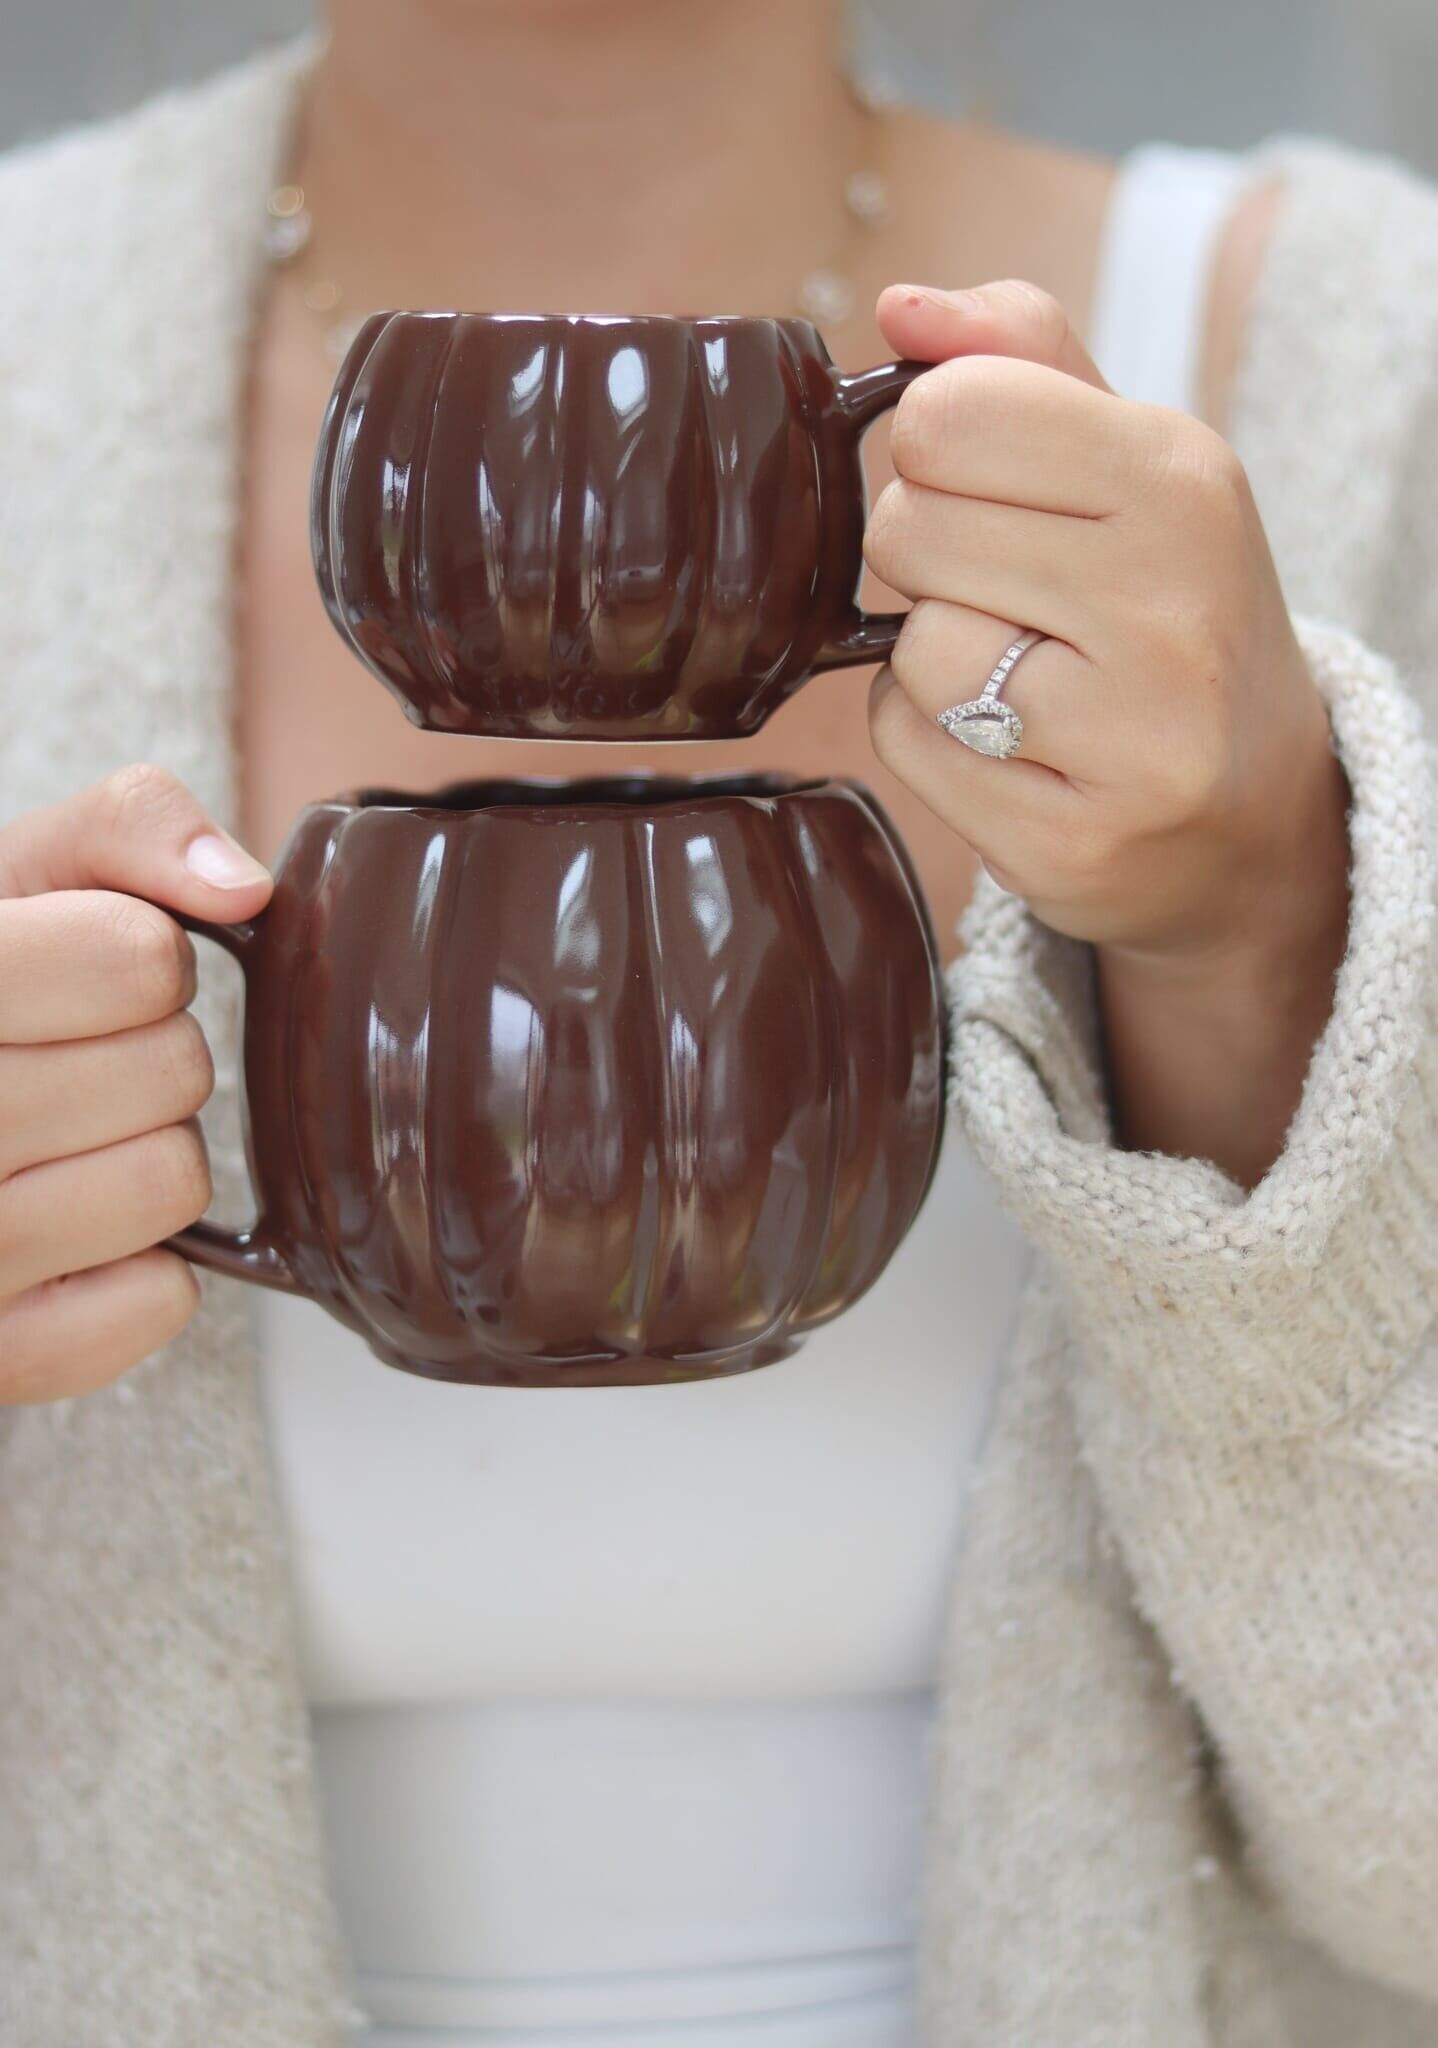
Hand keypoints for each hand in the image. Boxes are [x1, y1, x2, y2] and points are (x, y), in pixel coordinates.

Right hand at [0, 766, 271, 1401]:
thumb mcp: (26, 871)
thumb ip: (130, 827)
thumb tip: (243, 887)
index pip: (137, 959)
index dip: (141, 956)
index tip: (82, 972)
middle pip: (172, 1072)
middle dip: (152, 1053)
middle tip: (73, 1061)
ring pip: (171, 1182)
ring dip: (148, 1153)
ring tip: (65, 1142)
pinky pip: (159, 1299)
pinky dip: (141, 1267)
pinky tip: (66, 1232)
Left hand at [865, 279, 1350, 1180]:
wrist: (1254, 816)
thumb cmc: (1166, 612)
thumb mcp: (1131, 463)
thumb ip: (1019, 362)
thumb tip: (898, 305)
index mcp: (1181, 478)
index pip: (948, 414)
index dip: (936, 452)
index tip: (992, 491)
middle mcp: (1170, 604)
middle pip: (907, 531)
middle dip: (929, 560)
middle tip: (1009, 594)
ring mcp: (1131, 739)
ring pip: (909, 649)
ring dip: (932, 661)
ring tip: (1021, 677)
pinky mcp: (1071, 844)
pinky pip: (907, 747)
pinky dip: (931, 741)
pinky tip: (1013, 746)